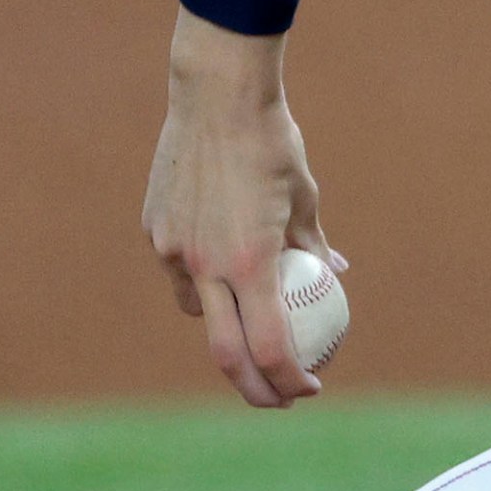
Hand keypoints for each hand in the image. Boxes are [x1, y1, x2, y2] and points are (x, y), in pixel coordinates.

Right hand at [141, 7, 343, 407]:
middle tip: (278, 397)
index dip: (290, 380)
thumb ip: (314, 240)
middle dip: (254, 389)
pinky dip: (202, 279)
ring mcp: (174, 249)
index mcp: (250, 262)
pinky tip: (222, 262)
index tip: (310, 388)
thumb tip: (335, 271)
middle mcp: (205, 265)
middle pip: (226, 354)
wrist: (216, 94)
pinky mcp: (155, 229)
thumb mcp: (305, 193)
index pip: (270, 348)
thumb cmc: (271, 140)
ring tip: (251, 320)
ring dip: (225, 326)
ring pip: (198, 311)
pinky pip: (179, 270)